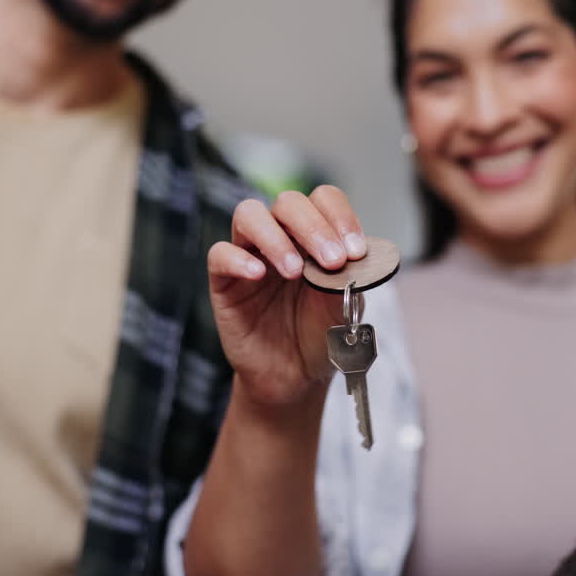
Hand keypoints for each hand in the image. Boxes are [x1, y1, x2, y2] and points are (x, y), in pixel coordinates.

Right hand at [208, 186, 367, 407]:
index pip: (323, 200)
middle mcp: (281, 236)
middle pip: (288, 202)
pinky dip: (238, 259)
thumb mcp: (343, 305)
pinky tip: (258, 275)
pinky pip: (220, 254)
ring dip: (275, 237)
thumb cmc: (320, 334)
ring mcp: (250, 253)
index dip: (340, 217)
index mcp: (314, 235)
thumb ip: (347, 277)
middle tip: (332, 261)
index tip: (355, 251)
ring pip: (249, 214)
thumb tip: (352, 255)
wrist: (295, 375)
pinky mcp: (223, 279)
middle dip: (313, 227)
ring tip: (295, 271)